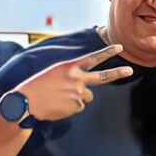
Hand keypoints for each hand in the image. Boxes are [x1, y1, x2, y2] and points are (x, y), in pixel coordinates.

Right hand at [18, 44, 132, 121]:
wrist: (26, 102)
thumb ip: (72, 75)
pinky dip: (71, 107)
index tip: (119, 47)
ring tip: (60, 98)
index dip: (107, 52)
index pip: (93, 58)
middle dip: (118, 73)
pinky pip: (79, 107)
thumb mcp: (54, 73)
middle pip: (102, 77)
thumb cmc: (37, 86)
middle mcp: (77, 78)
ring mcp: (78, 93)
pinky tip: (59, 105)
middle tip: (130, 70)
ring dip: (77, 97)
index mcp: (70, 67)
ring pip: (87, 96)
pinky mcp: (76, 106)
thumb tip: (86, 87)